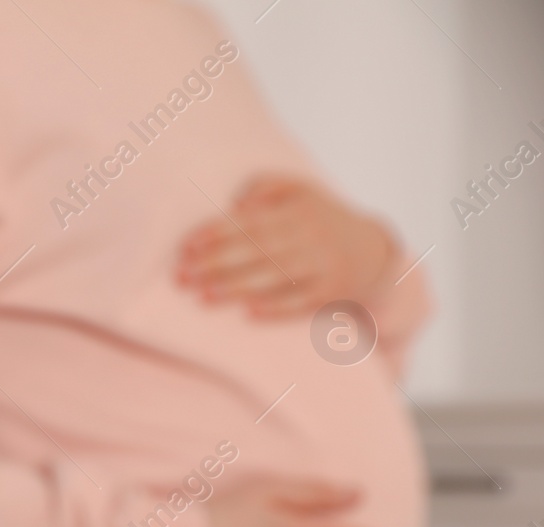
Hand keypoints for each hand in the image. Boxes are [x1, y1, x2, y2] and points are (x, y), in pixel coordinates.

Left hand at [176, 175, 396, 318]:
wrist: (372, 250)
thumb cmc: (319, 219)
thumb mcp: (299, 190)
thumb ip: (265, 186)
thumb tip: (234, 204)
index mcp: (297, 209)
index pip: (250, 221)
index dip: (216, 233)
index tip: (185, 247)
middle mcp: (310, 235)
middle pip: (258, 250)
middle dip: (216, 263)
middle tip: (182, 276)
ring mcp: (322, 265)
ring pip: (276, 276)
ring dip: (237, 288)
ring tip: (204, 296)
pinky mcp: (330, 292)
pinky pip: (301, 301)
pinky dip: (276, 308)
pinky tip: (249, 313)